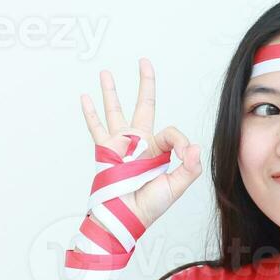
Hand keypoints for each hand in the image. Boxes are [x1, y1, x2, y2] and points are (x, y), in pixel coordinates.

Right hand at [80, 58, 203, 227]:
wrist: (125, 217)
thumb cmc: (150, 206)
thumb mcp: (176, 187)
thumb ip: (188, 167)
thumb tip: (194, 146)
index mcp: (159, 150)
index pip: (171, 132)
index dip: (180, 140)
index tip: (183, 153)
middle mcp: (139, 142)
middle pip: (143, 105)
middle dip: (144, 83)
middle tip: (144, 62)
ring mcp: (120, 144)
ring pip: (115, 110)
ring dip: (111, 91)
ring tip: (106, 72)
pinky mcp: (104, 150)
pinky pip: (96, 127)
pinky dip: (90, 113)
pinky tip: (85, 97)